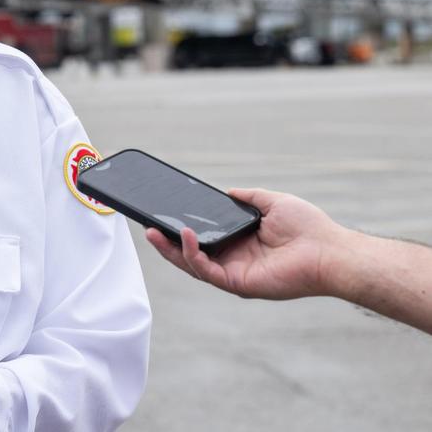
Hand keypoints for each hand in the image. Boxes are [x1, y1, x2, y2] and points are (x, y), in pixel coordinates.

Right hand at [145, 187, 344, 299]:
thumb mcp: (271, 202)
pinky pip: (207, 271)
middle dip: (167, 243)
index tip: (164, 216)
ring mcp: (235, 274)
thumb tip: (226, 193)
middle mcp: (234, 261)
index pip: (204, 238)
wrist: (329, 249)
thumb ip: (247, 197)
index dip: (182, 230)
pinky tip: (186, 237)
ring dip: (171, 251)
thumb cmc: (309, 227)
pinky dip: (193, 255)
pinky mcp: (238, 284)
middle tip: (148, 227)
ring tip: (154, 233)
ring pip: (193, 265)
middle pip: (191, 254)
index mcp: (240, 243)